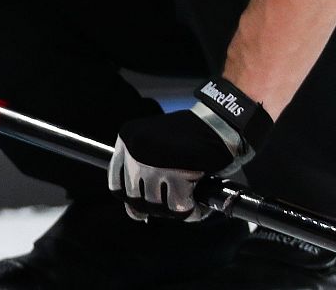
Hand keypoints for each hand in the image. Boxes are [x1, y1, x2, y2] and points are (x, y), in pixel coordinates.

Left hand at [108, 76, 272, 221]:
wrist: (220, 122)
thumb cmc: (191, 135)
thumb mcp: (156, 145)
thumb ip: (142, 170)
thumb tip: (136, 212)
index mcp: (127, 139)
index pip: (116, 183)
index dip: (130, 198)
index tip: (142, 206)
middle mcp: (135, 151)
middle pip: (135, 198)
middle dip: (155, 207)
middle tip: (172, 206)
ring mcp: (154, 163)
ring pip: (156, 206)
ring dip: (174, 211)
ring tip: (189, 205)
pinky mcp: (178, 175)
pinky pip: (179, 208)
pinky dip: (192, 212)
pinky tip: (198, 207)